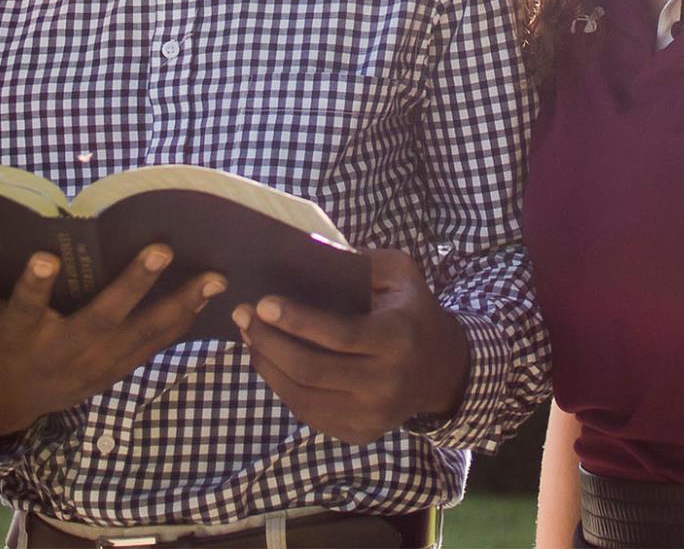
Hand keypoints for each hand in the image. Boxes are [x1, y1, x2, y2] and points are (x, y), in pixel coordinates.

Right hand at [0, 244, 224, 439]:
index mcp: (19, 334)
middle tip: (161, 248)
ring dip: (177, 306)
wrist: (2, 402)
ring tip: (213, 277)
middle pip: (101, 319)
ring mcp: (93, 364)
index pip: (25, 308)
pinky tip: (207, 300)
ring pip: (140, 335)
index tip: (47, 256)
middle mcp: (61, 351)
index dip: (35, 285)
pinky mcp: (112, 370)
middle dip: (133, 285)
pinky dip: (179, 324)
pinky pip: (151, 347)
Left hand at [234, 248, 468, 445]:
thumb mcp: (400, 274)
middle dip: (269, 341)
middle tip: (243, 316)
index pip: (339, 335)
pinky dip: (281, 387)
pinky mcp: (359, 433)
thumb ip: (361, 260)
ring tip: (248, 336)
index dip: (297, 321)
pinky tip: (268, 361)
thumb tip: (309, 251)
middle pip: (312, 369)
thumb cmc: (412, 311)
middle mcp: (386, 382)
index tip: (262, 303)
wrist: (441, 369)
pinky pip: (308, 413)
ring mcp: (372, 414)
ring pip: (303, 396)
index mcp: (397, 338)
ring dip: (267, 364)